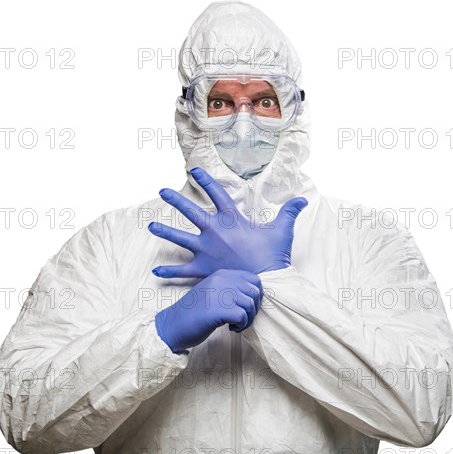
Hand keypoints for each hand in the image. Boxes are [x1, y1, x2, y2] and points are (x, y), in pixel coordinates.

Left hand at [148, 167, 307, 277]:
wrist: (267, 283)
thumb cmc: (273, 256)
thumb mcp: (282, 230)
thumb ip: (289, 212)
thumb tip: (302, 198)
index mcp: (231, 219)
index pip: (216, 193)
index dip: (205, 180)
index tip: (194, 170)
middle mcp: (214, 232)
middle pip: (190, 212)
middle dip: (175, 200)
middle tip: (162, 192)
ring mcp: (206, 251)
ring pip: (180, 238)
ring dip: (164, 232)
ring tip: (150, 226)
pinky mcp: (203, 270)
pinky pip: (182, 271)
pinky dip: (169, 271)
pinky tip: (156, 271)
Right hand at [155, 269, 262, 353]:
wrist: (172, 325)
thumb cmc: (194, 313)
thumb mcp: (213, 293)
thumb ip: (231, 289)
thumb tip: (256, 296)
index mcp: (221, 274)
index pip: (253, 279)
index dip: (256, 295)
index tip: (247, 307)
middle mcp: (221, 280)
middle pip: (255, 291)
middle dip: (254, 309)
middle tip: (242, 319)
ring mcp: (219, 294)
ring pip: (250, 304)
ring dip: (247, 319)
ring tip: (235, 325)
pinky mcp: (217, 310)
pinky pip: (243, 316)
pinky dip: (241, 326)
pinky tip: (230, 328)